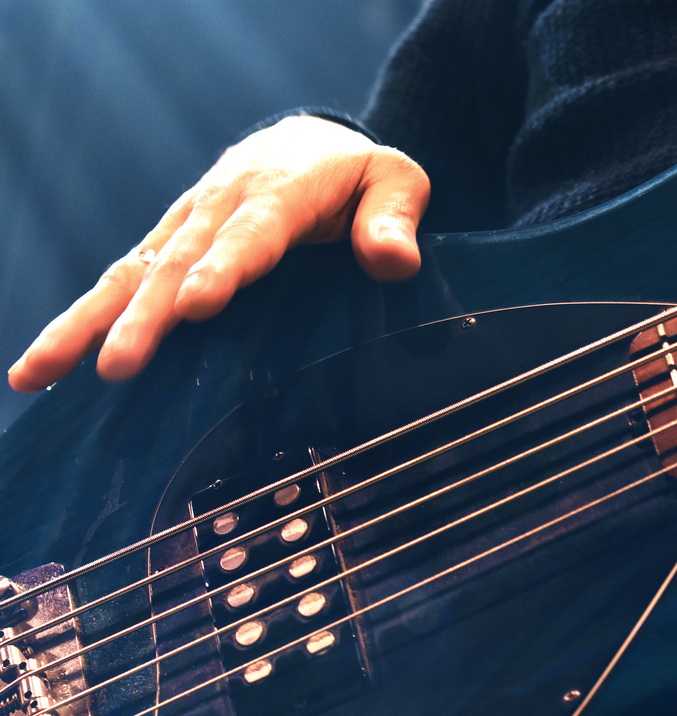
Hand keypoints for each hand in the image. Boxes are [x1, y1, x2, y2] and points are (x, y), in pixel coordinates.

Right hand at [7, 115, 428, 390]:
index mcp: (280, 191)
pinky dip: (82, 320)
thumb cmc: (360, 174)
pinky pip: (121, 279)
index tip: (196, 305)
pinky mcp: (168, 243)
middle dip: (145, 316)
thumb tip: (395, 263)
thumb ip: (394, 220)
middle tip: (118, 367)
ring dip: (87, 323)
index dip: (224, 268)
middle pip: (178, 262)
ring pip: (132, 272)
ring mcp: (186, 224)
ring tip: (40, 372)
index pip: (251, 234)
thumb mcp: (396, 182)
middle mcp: (220, 205)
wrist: (308, 141)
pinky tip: (44, 367)